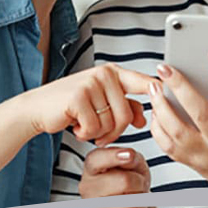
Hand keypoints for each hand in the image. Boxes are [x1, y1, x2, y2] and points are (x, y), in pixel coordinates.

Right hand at [26, 64, 152, 145]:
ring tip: (84, 125)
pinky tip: (75, 126)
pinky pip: (94, 127)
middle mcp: (104, 74)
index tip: (169, 92)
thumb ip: (124, 106)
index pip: (142, 81)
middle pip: (126, 114)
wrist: (37, 108)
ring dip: (98, 133)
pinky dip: (85, 134)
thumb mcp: (101, 103)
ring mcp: (91, 83)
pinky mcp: (78, 97)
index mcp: (112, 73)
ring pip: (111, 123)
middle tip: (98, 132)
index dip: (158, 90)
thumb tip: (145, 117)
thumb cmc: (71, 106)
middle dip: (114, 131)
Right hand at [80, 147, 154, 207]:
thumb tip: (129, 156)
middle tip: (136, 185)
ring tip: (132, 199)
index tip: (129, 155)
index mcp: (92, 167)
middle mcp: (87, 187)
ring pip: (130, 201)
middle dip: (139, 182)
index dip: (114, 156)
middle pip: (125, 180)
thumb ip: (132, 157)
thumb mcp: (133, 166)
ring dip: (140, 199)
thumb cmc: (126, 186)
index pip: (97, 159)